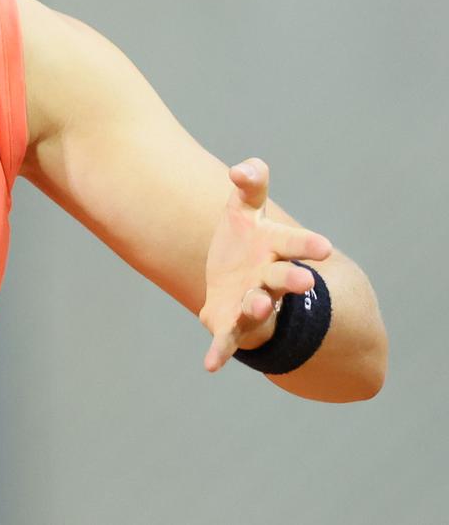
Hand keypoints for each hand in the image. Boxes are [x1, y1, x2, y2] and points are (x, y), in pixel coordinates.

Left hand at [199, 158, 332, 372]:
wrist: (237, 283)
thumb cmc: (245, 242)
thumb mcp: (244, 210)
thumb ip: (249, 186)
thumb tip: (244, 168)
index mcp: (276, 248)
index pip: (294, 242)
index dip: (307, 245)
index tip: (323, 248)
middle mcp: (269, 278)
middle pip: (283, 277)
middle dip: (292, 278)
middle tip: (305, 280)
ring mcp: (252, 302)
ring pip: (258, 306)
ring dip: (258, 307)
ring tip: (257, 305)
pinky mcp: (231, 324)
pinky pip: (227, 339)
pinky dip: (220, 352)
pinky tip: (211, 366)